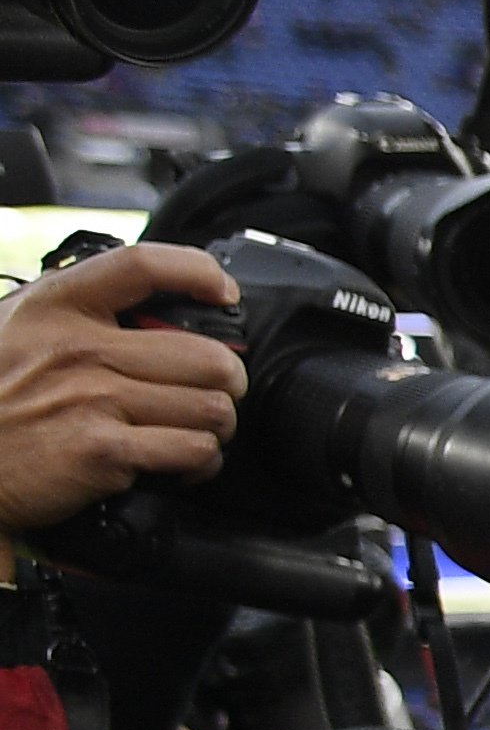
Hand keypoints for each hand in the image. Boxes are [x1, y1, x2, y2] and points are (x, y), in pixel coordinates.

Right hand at [0, 243, 243, 526]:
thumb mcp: (17, 330)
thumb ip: (75, 312)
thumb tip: (149, 304)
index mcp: (55, 308)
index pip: (141, 265)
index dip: (199, 272)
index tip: (224, 293)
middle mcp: (79, 348)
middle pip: (208, 357)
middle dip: (228, 382)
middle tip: (215, 393)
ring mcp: (94, 399)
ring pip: (211, 408)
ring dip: (216, 427)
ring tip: (195, 431)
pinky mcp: (105, 451)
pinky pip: (194, 451)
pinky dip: (201, 462)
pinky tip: (180, 464)